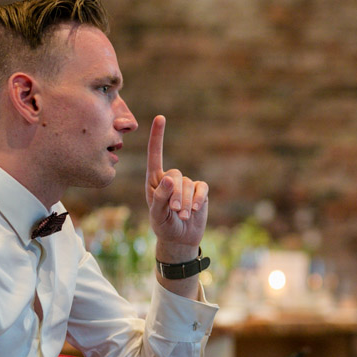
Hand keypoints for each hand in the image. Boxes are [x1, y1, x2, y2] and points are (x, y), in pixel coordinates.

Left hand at [146, 115, 208, 251]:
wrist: (180, 239)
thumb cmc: (163, 225)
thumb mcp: (156, 214)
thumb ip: (160, 196)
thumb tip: (170, 178)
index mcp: (154, 180)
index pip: (155, 155)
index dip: (157, 136)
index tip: (160, 117)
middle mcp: (170, 179)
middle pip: (175, 175)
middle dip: (175, 194)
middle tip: (174, 211)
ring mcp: (186, 185)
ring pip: (188, 185)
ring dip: (185, 202)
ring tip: (183, 216)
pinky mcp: (200, 192)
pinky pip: (202, 189)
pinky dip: (198, 199)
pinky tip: (195, 210)